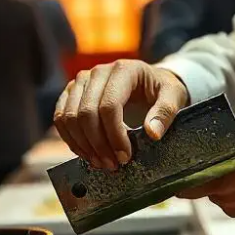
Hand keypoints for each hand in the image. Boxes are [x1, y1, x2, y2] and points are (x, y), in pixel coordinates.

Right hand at [54, 60, 188, 169]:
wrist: (149, 81)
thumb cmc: (161, 89)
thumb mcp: (174, 96)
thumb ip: (165, 112)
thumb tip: (152, 133)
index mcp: (123, 69)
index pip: (109, 105)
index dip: (114, 135)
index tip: (125, 156)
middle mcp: (98, 72)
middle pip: (86, 113)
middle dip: (98, 144)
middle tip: (113, 165)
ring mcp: (81, 81)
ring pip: (69, 117)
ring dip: (82, 145)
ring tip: (101, 162)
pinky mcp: (71, 92)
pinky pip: (60, 117)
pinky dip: (70, 139)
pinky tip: (86, 153)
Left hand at [177, 128, 234, 216]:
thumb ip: (220, 137)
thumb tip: (199, 128)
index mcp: (221, 173)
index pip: (188, 183)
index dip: (177, 180)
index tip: (169, 176)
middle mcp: (223, 191)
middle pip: (195, 191)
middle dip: (191, 184)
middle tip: (190, 175)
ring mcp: (230, 203)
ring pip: (211, 195)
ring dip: (213, 187)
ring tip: (227, 175)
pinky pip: (223, 202)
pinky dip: (226, 195)